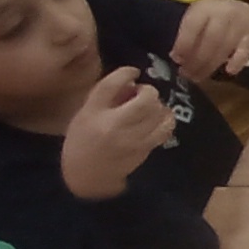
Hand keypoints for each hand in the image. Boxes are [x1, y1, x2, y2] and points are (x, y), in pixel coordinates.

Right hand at [59, 66, 173, 199]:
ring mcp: (131, 139)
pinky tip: (158, 120)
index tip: (133, 71)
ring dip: (159, 105)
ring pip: (158, 112)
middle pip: (145, 98)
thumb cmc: (82, 141)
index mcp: (92, 113)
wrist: (85, 177)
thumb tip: (132, 82)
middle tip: (144, 94)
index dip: (126, 72)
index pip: (110, 85)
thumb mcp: (85, 115)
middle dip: (149, 91)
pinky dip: (165, 121)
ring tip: (151, 107)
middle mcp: (112, 125)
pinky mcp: (143, 150)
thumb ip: (105, 97)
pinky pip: (164, 129)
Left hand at [171, 0, 248, 79]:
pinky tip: (229, 71)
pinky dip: (237, 62)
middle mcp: (223, 15)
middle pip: (209, 39)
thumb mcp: (197, 17)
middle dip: (196, 60)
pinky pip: (244, 51)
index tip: (177, 60)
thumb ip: (187, 35)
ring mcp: (239, 26)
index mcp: (205, 8)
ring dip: (210, 65)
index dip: (183, 44)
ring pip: (224, 47)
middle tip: (187, 74)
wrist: (245, 10)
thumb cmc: (213, 17)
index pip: (192, 26)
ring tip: (199, 77)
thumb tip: (177, 57)